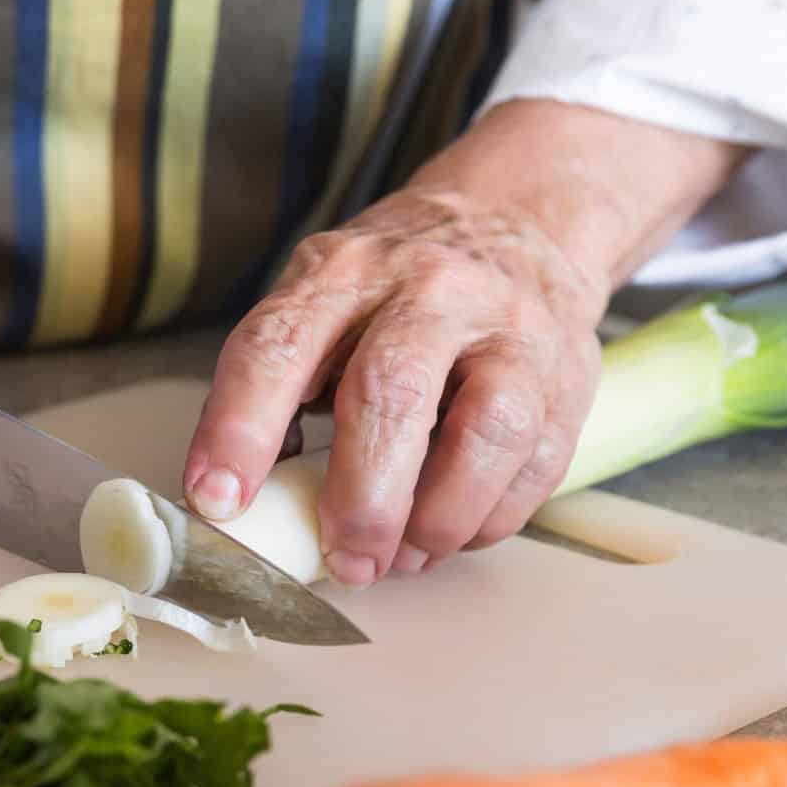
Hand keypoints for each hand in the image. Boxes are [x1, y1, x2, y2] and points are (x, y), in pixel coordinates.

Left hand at [181, 100, 744, 584]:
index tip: (218, 504)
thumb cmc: (395, 295)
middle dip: (361, 499)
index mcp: (342, 272)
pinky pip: (534, 465)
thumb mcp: (323, 308)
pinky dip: (487, 519)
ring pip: (485, 432)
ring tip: (405, 557)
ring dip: (438, 518)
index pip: (276, 347)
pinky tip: (454, 530)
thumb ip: (279, 392)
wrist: (518, 224)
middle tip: (346, 562)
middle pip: (389, 393)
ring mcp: (509, 328)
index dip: (239, 430)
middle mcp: (429, 288)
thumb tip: (241, 505)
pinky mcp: (567, 375)